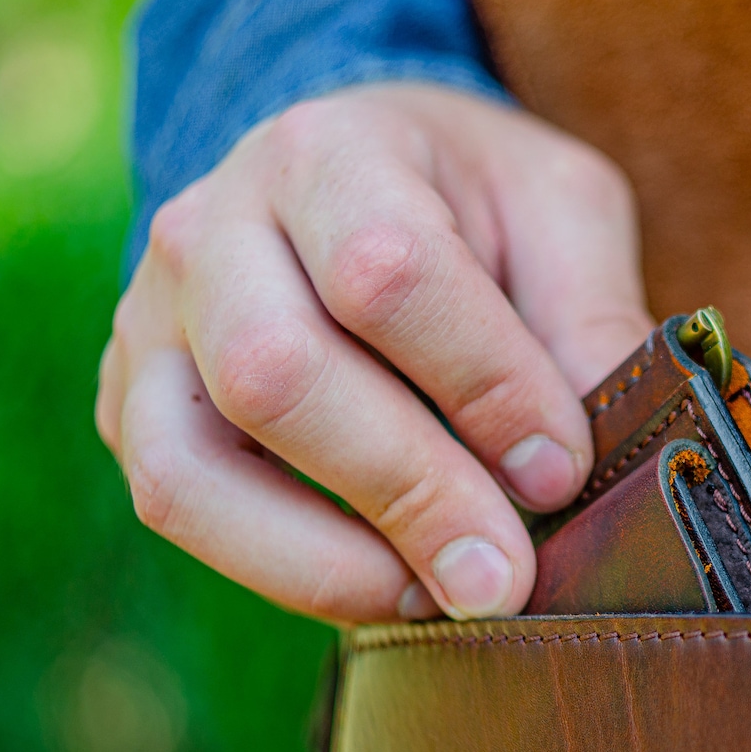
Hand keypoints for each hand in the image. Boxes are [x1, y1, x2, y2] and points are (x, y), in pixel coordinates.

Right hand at [96, 84, 653, 622]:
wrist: (354, 180)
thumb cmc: (473, 203)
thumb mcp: (560, 212)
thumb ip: (590, 312)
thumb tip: (617, 443)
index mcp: (327, 153)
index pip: (389, 274)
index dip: (486, 387)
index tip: (563, 469)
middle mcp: (211, 229)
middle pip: (278, 375)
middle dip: (410, 493)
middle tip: (507, 576)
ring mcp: (152, 324)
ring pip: (191, 468)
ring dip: (329, 560)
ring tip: (445, 598)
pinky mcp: (133, 407)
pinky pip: (180, 510)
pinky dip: (285, 572)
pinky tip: (390, 587)